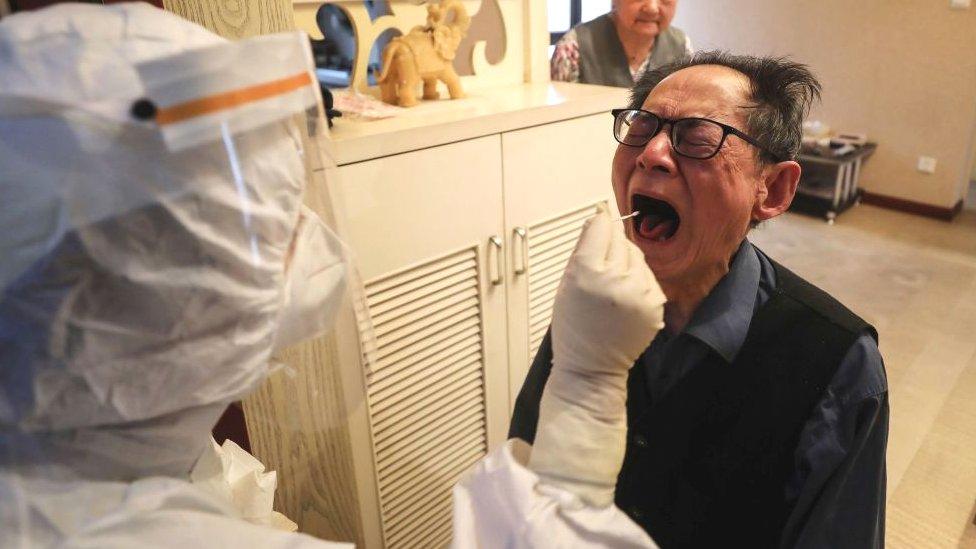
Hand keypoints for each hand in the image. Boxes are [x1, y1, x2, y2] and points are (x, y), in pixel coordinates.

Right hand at [528, 205, 664, 506]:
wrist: (592, 368)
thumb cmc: (574, 329)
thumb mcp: (565, 284)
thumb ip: (581, 249)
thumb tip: (596, 219)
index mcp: (587, 272)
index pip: (601, 225)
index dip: (597, 225)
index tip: (596, 226)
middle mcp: (617, 279)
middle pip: (620, 239)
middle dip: (611, 248)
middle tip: (600, 269)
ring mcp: (640, 292)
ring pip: (637, 256)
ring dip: (627, 264)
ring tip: (612, 289)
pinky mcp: (656, 304)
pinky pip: (649, 277)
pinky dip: (639, 282)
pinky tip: (624, 300)